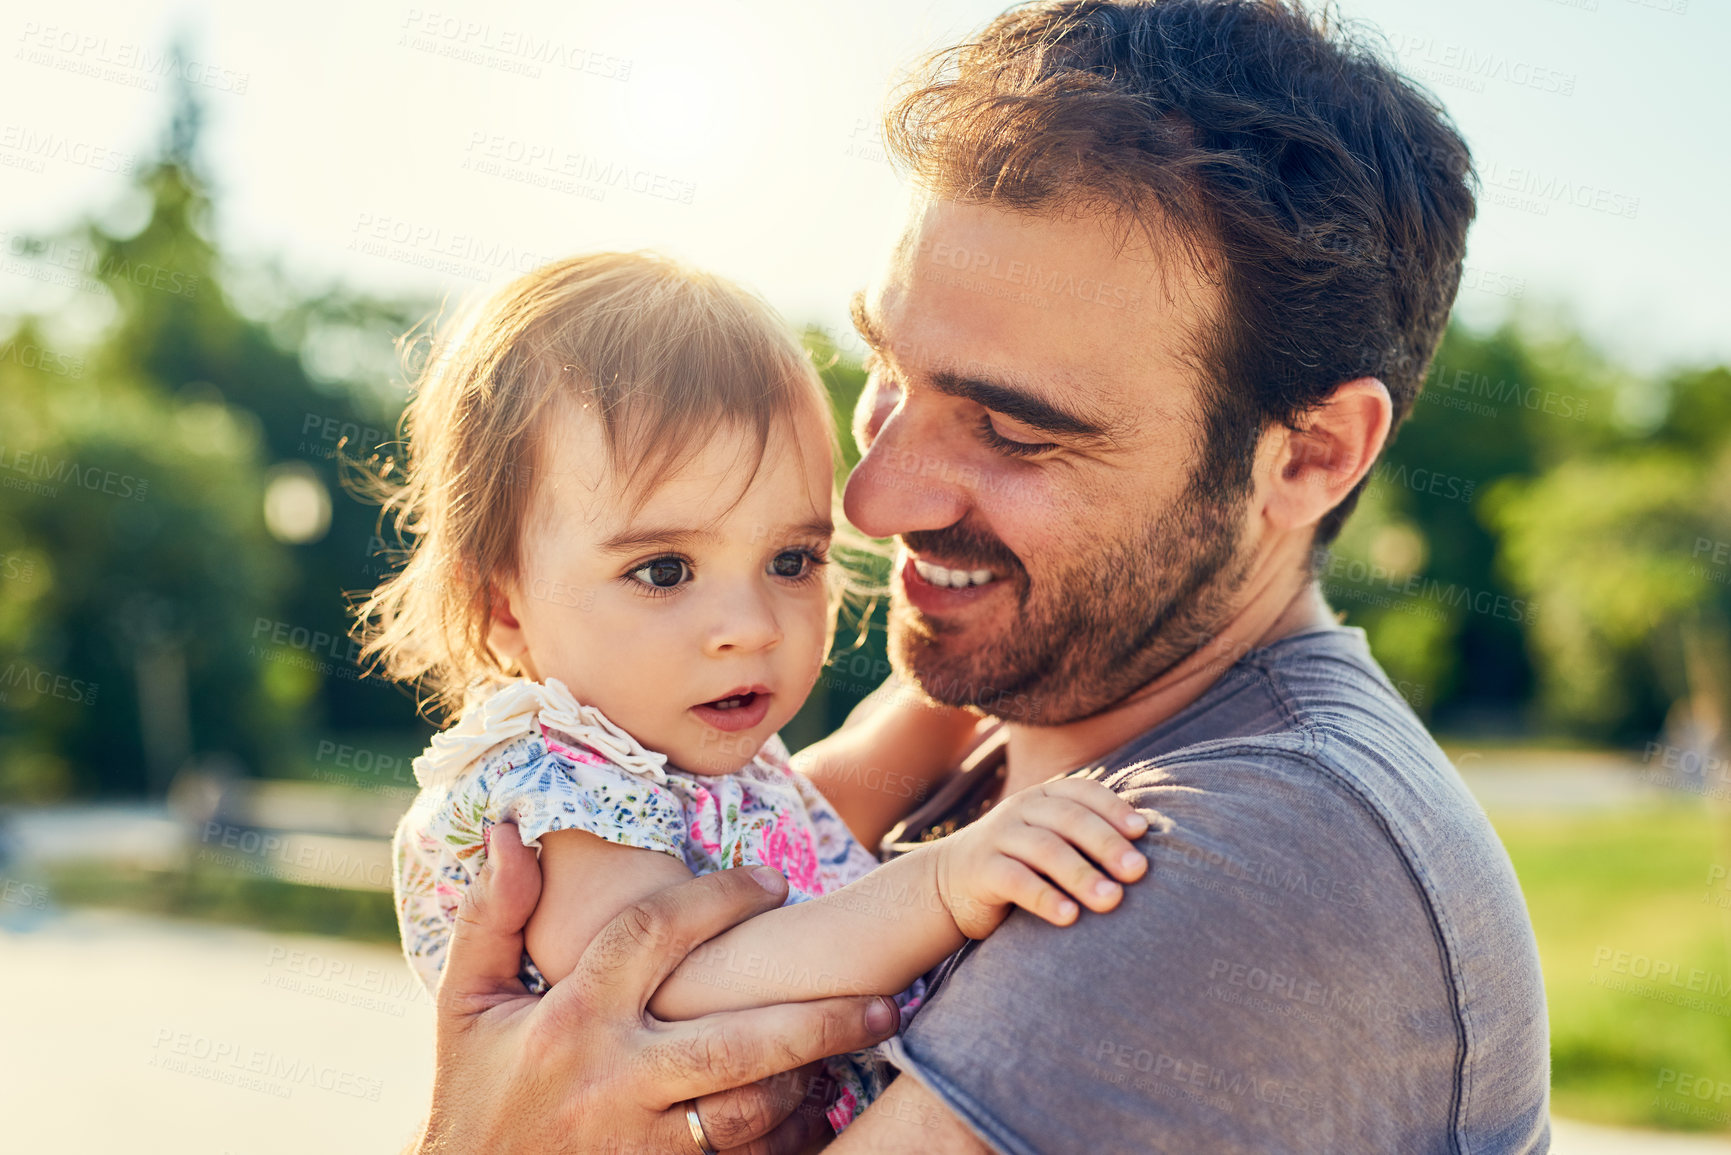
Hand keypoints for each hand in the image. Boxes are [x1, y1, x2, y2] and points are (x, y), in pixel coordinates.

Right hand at [415, 822, 899, 1153]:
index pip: (654, 936)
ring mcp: (640, 1146)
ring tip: (858, 1046)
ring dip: (810, 1080)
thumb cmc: (475, 1095)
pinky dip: (792, 1141)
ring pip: (750, 1113)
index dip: (719, 899)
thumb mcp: (466, 1005)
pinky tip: (823, 1111)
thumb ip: (493, 916)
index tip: (773, 881)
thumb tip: (512, 827)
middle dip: (818, 1020)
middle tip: (885, 997)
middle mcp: (612, 1083)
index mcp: (570, 1020)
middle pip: (735, 1044)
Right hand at [932, 778, 1148, 938]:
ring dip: (1082, 874)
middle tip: (1139, 872)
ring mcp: (997, 837)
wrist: (949, 883)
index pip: (1083, 792)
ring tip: (1112, 901)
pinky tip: (1069, 917)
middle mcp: (1021, 809)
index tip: (1143, 833)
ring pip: (1045, 849)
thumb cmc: (1021, 864)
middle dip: (1107, 844)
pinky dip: (1044, 897)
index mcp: (1044, 795)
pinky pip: (1015, 880)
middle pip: (1070, 819)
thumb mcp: (1052, 840)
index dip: (1114, 809)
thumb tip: (1153, 851)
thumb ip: (1088, 836)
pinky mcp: (980, 870)